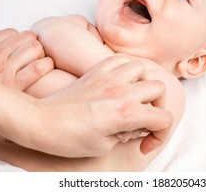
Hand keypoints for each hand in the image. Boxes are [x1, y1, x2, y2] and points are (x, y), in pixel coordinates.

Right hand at [0, 28, 53, 90]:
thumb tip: (2, 44)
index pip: (13, 33)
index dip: (20, 41)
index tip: (21, 51)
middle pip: (27, 37)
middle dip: (33, 46)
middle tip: (33, 58)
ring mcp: (4, 69)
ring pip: (35, 48)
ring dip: (41, 55)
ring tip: (39, 63)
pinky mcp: (14, 86)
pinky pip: (39, 68)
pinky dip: (46, 66)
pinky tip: (45, 70)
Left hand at [33, 56, 172, 156]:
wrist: (42, 122)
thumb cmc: (69, 138)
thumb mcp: (105, 145)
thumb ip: (127, 132)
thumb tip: (136, 124)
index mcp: (126, 113)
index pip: (163, 118)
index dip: (161, 135)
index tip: (146, 143)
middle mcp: (121, 91)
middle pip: (159, 89)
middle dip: (157, 106)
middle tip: (143, 118)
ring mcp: (109, 77)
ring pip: (142, 69)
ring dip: (143, 82)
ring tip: (133, 96)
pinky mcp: (96, 71)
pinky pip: (120, 59)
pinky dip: (125, 68)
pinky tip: (119, 81)